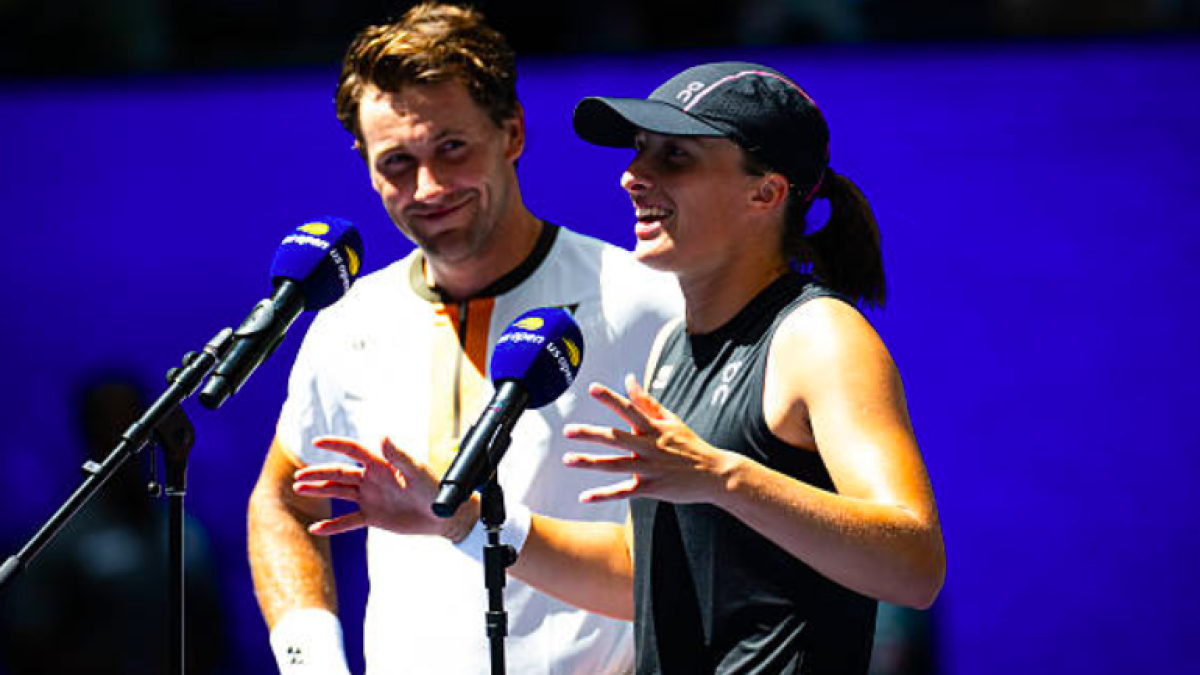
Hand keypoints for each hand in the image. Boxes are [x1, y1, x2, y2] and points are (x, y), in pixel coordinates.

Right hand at [293, 436, 477, 539]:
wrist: (443, 515)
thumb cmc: (435, 488)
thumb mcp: (416, 471)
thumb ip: (398, 456)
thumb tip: (382, 437)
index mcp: (381, 465)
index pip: (354, 451)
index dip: (336, 445)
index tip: (317, 441)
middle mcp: (372, 479)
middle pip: (339, 473)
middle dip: (318, 473)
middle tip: (299, 477)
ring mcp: (370, 498)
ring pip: (339, 493)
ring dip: (320, 490)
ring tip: (299, 489)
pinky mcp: (373, 517)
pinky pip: (348, 521)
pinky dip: (333, 525)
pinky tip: (317, 528)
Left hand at [563, 374, 734, 504]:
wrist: (714, 474)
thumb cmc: (690, 445)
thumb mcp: (671, 420)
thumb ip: (647, 401)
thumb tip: (628, 380)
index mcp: (654, 428)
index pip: (629, 409)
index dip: (611, 398)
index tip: (592, 388)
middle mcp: (650, 447)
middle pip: (616, 439)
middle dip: (591, 434)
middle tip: (567, 430)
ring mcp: (650, 469)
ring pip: (615, 465)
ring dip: (590, 463)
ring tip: (567, 459)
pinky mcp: (651, 488)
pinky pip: (623, 492)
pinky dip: (604, 495)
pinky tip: (585, 496)